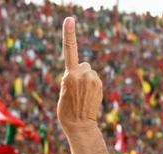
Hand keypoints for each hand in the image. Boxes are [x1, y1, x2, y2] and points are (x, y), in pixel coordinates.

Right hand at [57, 17, 102, 136]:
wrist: (79, 124)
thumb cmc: (67, 109)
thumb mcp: (64, 90)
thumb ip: (71, 77)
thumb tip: (82, 72)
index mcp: (68, 75)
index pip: (69, 50)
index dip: (69, 34)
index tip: (69, 19)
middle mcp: (81, 74)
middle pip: (84, 65)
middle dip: (82, 73)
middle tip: (77, 89)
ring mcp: (92, 80)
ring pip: (90, 73)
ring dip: (88, 80)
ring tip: (83, 95)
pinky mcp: (99, 85)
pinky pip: (96, 80)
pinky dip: (93, 86)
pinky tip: (90, 97)